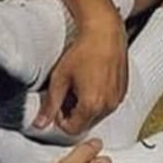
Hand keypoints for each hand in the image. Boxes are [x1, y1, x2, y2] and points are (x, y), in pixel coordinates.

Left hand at [36, 12, 126, 134]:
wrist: (105, 33)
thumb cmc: (84, 51)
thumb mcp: (60, 79)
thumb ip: (50, 105)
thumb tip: (40, 122)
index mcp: (92, 105)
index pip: (72, 129)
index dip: (60, 119)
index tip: (57, 105)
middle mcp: (108, 105)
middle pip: (85, 124)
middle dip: (72, 114)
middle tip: (66, 93)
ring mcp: (117, 99)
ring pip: (96, 116)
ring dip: (84, 107)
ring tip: (78, 85)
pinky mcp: (122, 92)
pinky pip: (107, 105)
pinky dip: (97, 100)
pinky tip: (90, 82)